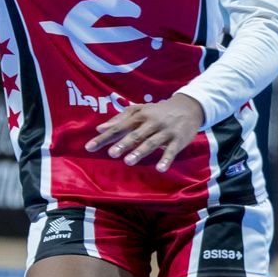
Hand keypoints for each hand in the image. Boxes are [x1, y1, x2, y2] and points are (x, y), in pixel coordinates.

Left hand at [84, 94, 204, 171]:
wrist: (187, 108)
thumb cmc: (157, 111)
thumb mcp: (138, 110)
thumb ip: (119, 119)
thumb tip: (100, 128)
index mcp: (138, 116)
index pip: (118, 128)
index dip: (104, 137)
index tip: (89, 147)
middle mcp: (151, 123)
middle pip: (135, 134)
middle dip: (123, 144)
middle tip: (112, 154)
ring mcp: (165, 131)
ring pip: (151, 142)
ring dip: (140, 152)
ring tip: (128, 161)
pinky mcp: (178, 140)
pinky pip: (171, 151)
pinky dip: (166, 160)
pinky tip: (160, 169)